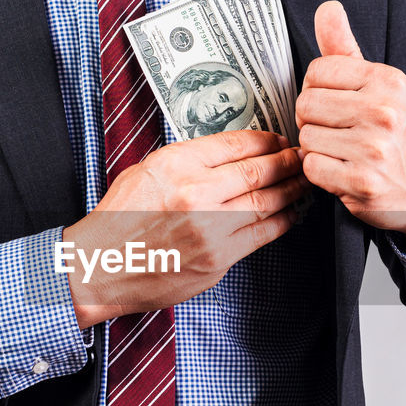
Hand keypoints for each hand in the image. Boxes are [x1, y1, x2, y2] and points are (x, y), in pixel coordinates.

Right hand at [63, 130, 306, 328]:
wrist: (103, 266)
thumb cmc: (120, 219)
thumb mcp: (147, 171)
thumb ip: (188, 159)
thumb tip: (231, 151)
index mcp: (176, 164)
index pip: (236, 144)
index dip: (266, 140)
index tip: (278, 139)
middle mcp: (195, 193)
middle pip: (258, 171)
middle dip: (286, 162)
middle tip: (300, 157)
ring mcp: (210, 228)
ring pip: (267, 202)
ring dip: (292, 189)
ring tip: (303, 181)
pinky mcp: (218, 258)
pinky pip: (262, 234)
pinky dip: (283, 221)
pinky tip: (292, 213)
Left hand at [296, 1, 405, 255]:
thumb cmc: (403, 135)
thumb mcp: (383, 86)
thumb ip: (346, 49)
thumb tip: (326, 7)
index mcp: (388, 81)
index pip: (317, 71)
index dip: (318, 90)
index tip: (336, 103)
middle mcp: (383, 112)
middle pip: (306, 105)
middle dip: (314, 120)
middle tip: (338, 131)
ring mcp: (373, 149)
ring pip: (306, 138)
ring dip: (318, 148)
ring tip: (344, 151)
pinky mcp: (362, 182)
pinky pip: (311, 167)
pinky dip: (321, 173)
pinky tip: (343, 171)